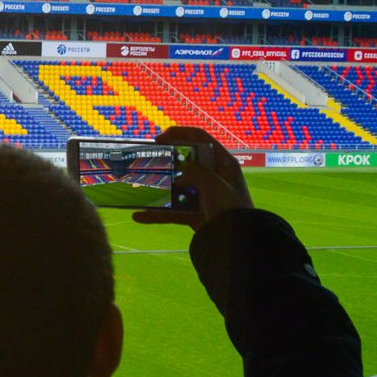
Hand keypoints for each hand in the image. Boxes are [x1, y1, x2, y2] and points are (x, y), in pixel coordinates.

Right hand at [132, 126, 252, 229]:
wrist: (236, 243)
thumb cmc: (230, 208)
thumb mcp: (212, 183)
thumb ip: (194, 170)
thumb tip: (181, 171)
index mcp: (224, 163)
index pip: (200, 138)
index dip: (179, 133)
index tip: (158, 139)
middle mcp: (214, 177)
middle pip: (186, 161)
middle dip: (167, 160)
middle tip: (148, 159)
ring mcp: (204, 196)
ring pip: (177, 187)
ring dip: (160, 188)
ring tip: (140, 186)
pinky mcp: (196, 214)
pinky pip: (173, 210)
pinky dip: (157, 214)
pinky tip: (140, 216)